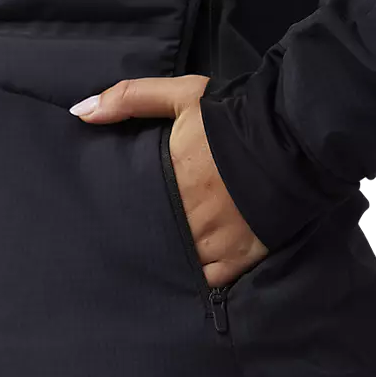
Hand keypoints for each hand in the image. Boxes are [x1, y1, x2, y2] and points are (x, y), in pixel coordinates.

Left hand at [69, 75, 267, 286]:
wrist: (294, 136)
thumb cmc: (234, 116)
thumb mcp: (182, 95)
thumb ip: (129, 98)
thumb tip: (80, 112)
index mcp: (170, 178)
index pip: (130, 207)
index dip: (121, 214)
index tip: (114, 216)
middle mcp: (188, 215)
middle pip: (152, 237)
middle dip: (142, 239)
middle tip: (133, 240)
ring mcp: (214, 240)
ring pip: (176, 262)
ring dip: (167, 260)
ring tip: (156, 259)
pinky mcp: (240, 256)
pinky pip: (208, 281)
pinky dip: (197, 279)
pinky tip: (188, 275)